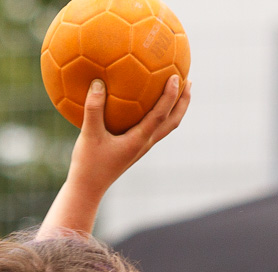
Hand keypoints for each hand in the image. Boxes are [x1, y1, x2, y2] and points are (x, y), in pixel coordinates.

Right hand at [66, 74, 190, 196]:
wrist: (88, 189)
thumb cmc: (88, 164)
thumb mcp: (88, 135)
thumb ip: (93, 108)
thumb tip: (97, 82)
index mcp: (139, 140)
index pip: (161, 115)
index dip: (170, 95)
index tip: (176, 76)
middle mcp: (145, 143)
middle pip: (173, 121)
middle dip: (183, 101)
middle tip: (190, 81)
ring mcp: (141, 147)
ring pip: (166, 125)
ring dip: (175, 108)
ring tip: (177, 90)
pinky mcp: (134, 148)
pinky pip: (152, 127)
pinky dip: (158, 113)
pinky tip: (145, 103)